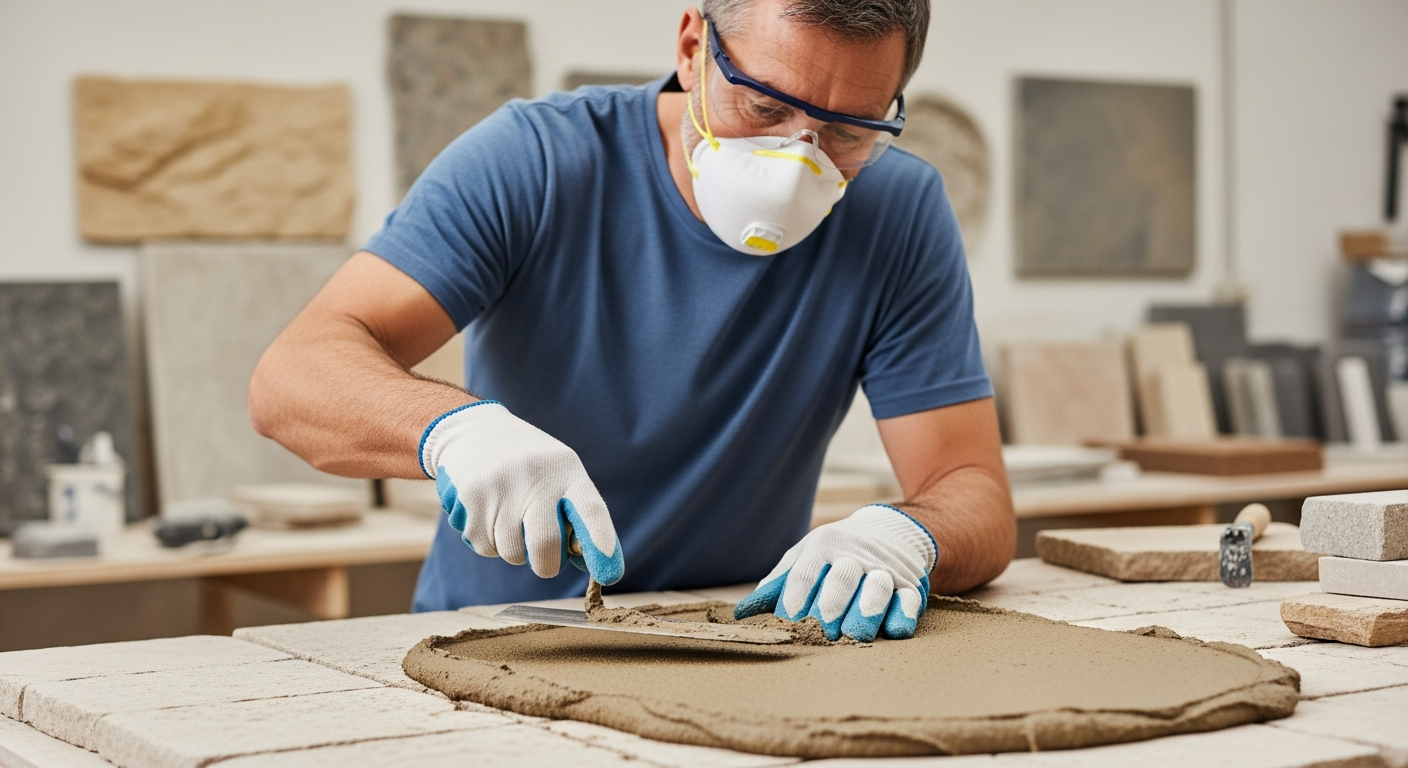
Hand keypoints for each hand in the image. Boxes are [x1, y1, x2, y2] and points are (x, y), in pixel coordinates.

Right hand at [419, 401, 623, 583]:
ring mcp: (499, 488)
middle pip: (546, 545)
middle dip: (548, 565)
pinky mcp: (470, 500)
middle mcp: (534, 477)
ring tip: (511, 520)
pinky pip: (486, 548)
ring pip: (513, 553)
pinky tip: (489, 515)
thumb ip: (575, 515)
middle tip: (546, 560)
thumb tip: (587, 563)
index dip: (601, 544)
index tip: (609, 575)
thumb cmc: (530, 465)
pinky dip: (491, 543)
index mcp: (566, 470)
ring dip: (515, 551)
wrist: (473, 432)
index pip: (590, 510)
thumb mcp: (559, 473)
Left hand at [734, 505, 935, 641]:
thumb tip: (741, 613)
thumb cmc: (835, 555)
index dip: (796, 600)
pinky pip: (909, 600)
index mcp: (822, 547)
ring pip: (876, 589)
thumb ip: (778, 585)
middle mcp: (854, 555)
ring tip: (853, 636)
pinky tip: (892, 630)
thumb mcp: (804, 558)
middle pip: (840, 580)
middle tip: (824, 633)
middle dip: (830, 608)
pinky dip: (902, 615)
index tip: (789, 624)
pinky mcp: (911, 584)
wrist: (891, 531)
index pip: (805, 574)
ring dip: (865, 612)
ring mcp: (884, 568)